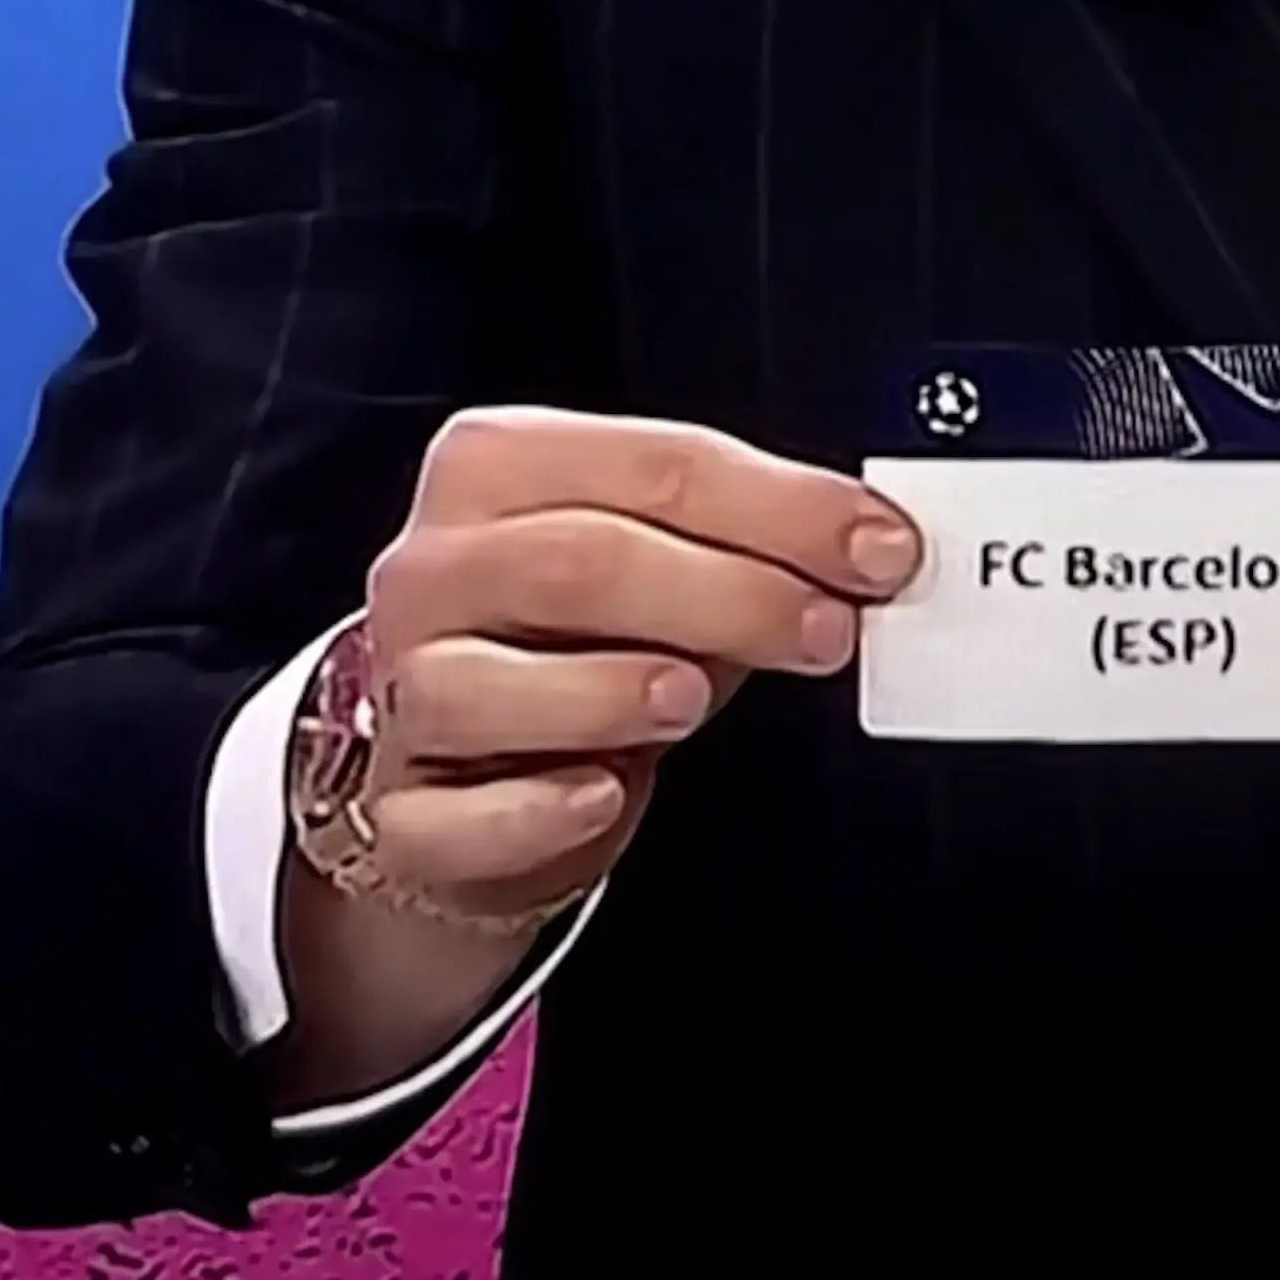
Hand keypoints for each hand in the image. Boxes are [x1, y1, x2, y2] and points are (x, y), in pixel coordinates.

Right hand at [268, 407, 916, 1091]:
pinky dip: (537, 806)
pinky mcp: (400, 812)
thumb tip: (865, 552)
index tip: (879, 546)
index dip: (780, 505)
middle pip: (580, 562)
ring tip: (698, 695)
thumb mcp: (655, 568)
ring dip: (611, 688)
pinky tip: (604, 794)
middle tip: (828, 629)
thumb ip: (744, 547)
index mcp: (496, 467)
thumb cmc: (573, 643)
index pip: (651, 463)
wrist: (464, 766)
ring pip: (489, 682)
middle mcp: (433, 569)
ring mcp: (403, 691)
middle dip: (727, 592)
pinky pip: (458, 815)